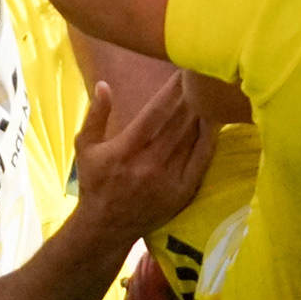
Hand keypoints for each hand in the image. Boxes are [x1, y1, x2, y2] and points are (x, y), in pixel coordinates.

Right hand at [72, 73, 217, 236]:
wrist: (106, 227)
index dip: (171, 91)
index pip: (155, 113)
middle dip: (191, 97)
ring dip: (203, 114)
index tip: (182, 73)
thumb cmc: (95, 182)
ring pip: (192, 139)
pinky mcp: (183, 192)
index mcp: (125, 150)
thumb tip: (105, 84)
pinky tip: (215, 122)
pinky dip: (209, 139)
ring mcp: (169, 179)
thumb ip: (95, 115)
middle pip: (178, 123)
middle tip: (202, 75)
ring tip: (213, 92)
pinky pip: (201, 160)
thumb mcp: (85, 147)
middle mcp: (149, 164)